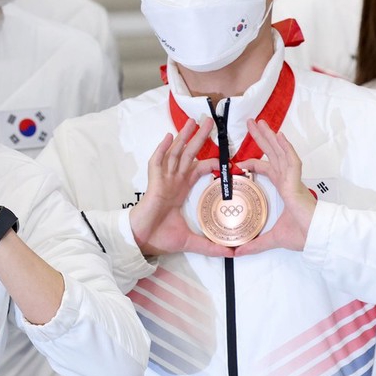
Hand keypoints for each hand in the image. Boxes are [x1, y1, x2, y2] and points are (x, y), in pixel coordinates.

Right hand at [130, 117, 234, 258]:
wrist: (143, 240)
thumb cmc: (161, 236)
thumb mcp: (192, 241)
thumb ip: (211, 246)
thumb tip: (231, 254)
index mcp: (181, 189)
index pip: (198, 168)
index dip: (211, 160)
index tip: (226, 155)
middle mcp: (173, 180)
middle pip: (188, 153)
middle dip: (198, 137)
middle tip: (209, 121)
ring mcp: (163, 179)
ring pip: (175, 153)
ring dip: (183, 136)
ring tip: (192, 121)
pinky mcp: (154, 182)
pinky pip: (157, 162)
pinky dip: (162, 149)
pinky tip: (169, 137)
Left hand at [234, 118, 315, 255]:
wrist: (316, 239)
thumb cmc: (302, 235)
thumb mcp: (272, 239)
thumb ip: (255, 245)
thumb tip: (237, 253)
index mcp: (285, 189)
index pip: (268, 170)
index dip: (255, 163)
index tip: (240, 162)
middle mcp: (288, 180)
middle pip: (273, 154)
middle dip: (262, 139)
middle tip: (250, 123)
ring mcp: (293, 180)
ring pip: (281, 153)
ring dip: (270, 137)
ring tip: (259, 122)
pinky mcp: (297, 183)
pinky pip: (292, 162)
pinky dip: (286, 148)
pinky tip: (279, 136)